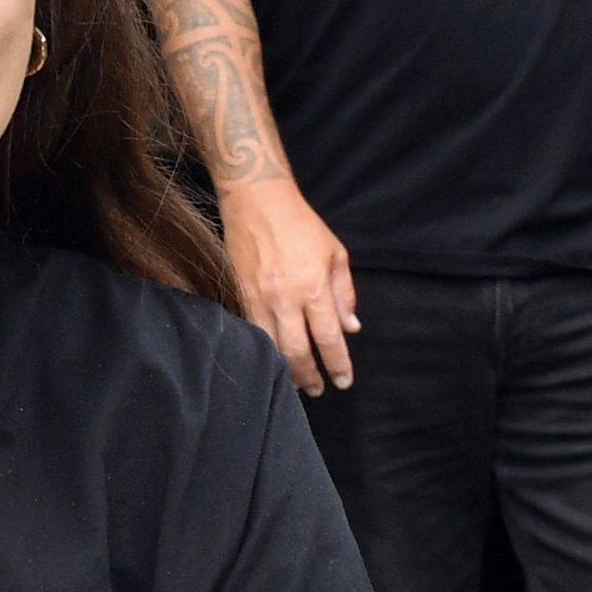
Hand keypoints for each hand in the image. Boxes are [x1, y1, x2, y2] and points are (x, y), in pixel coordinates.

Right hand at [221, 175, 360, 395]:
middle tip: (319, 390)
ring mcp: (259, 298)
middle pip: (297, 352)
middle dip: (310, 377)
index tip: (344, 381)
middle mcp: (286, 298)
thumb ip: (345, 294)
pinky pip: (252, 332)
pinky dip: (264, 350)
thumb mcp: (335, 254)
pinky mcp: (240, 294)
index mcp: (314, 287)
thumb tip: (350, 328)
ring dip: (285, 370)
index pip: (329, 339)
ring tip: (297, 382)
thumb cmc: (301, 225)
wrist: (257, 201)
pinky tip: (272, 357)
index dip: (338, 365)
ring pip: (271, 347)